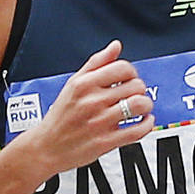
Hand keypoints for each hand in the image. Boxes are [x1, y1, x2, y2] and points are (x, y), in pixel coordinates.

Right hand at [17, 39, 153, 188]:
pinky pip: (137, 130)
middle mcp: (93, 101)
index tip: (130, 79)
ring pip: (140, 105)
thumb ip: (96, 63)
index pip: (123, 68)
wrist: (47, 147)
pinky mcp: (106, 142)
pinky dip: (147, 124)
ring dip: (146, 105)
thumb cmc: (60, 116)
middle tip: (135, 95)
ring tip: (142, 107)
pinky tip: (144, 121)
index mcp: (85, 84)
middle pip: (135, 86)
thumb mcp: (73, 83)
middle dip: (140, 89)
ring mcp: (100, 122)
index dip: (132, 72)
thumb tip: (115, 46)